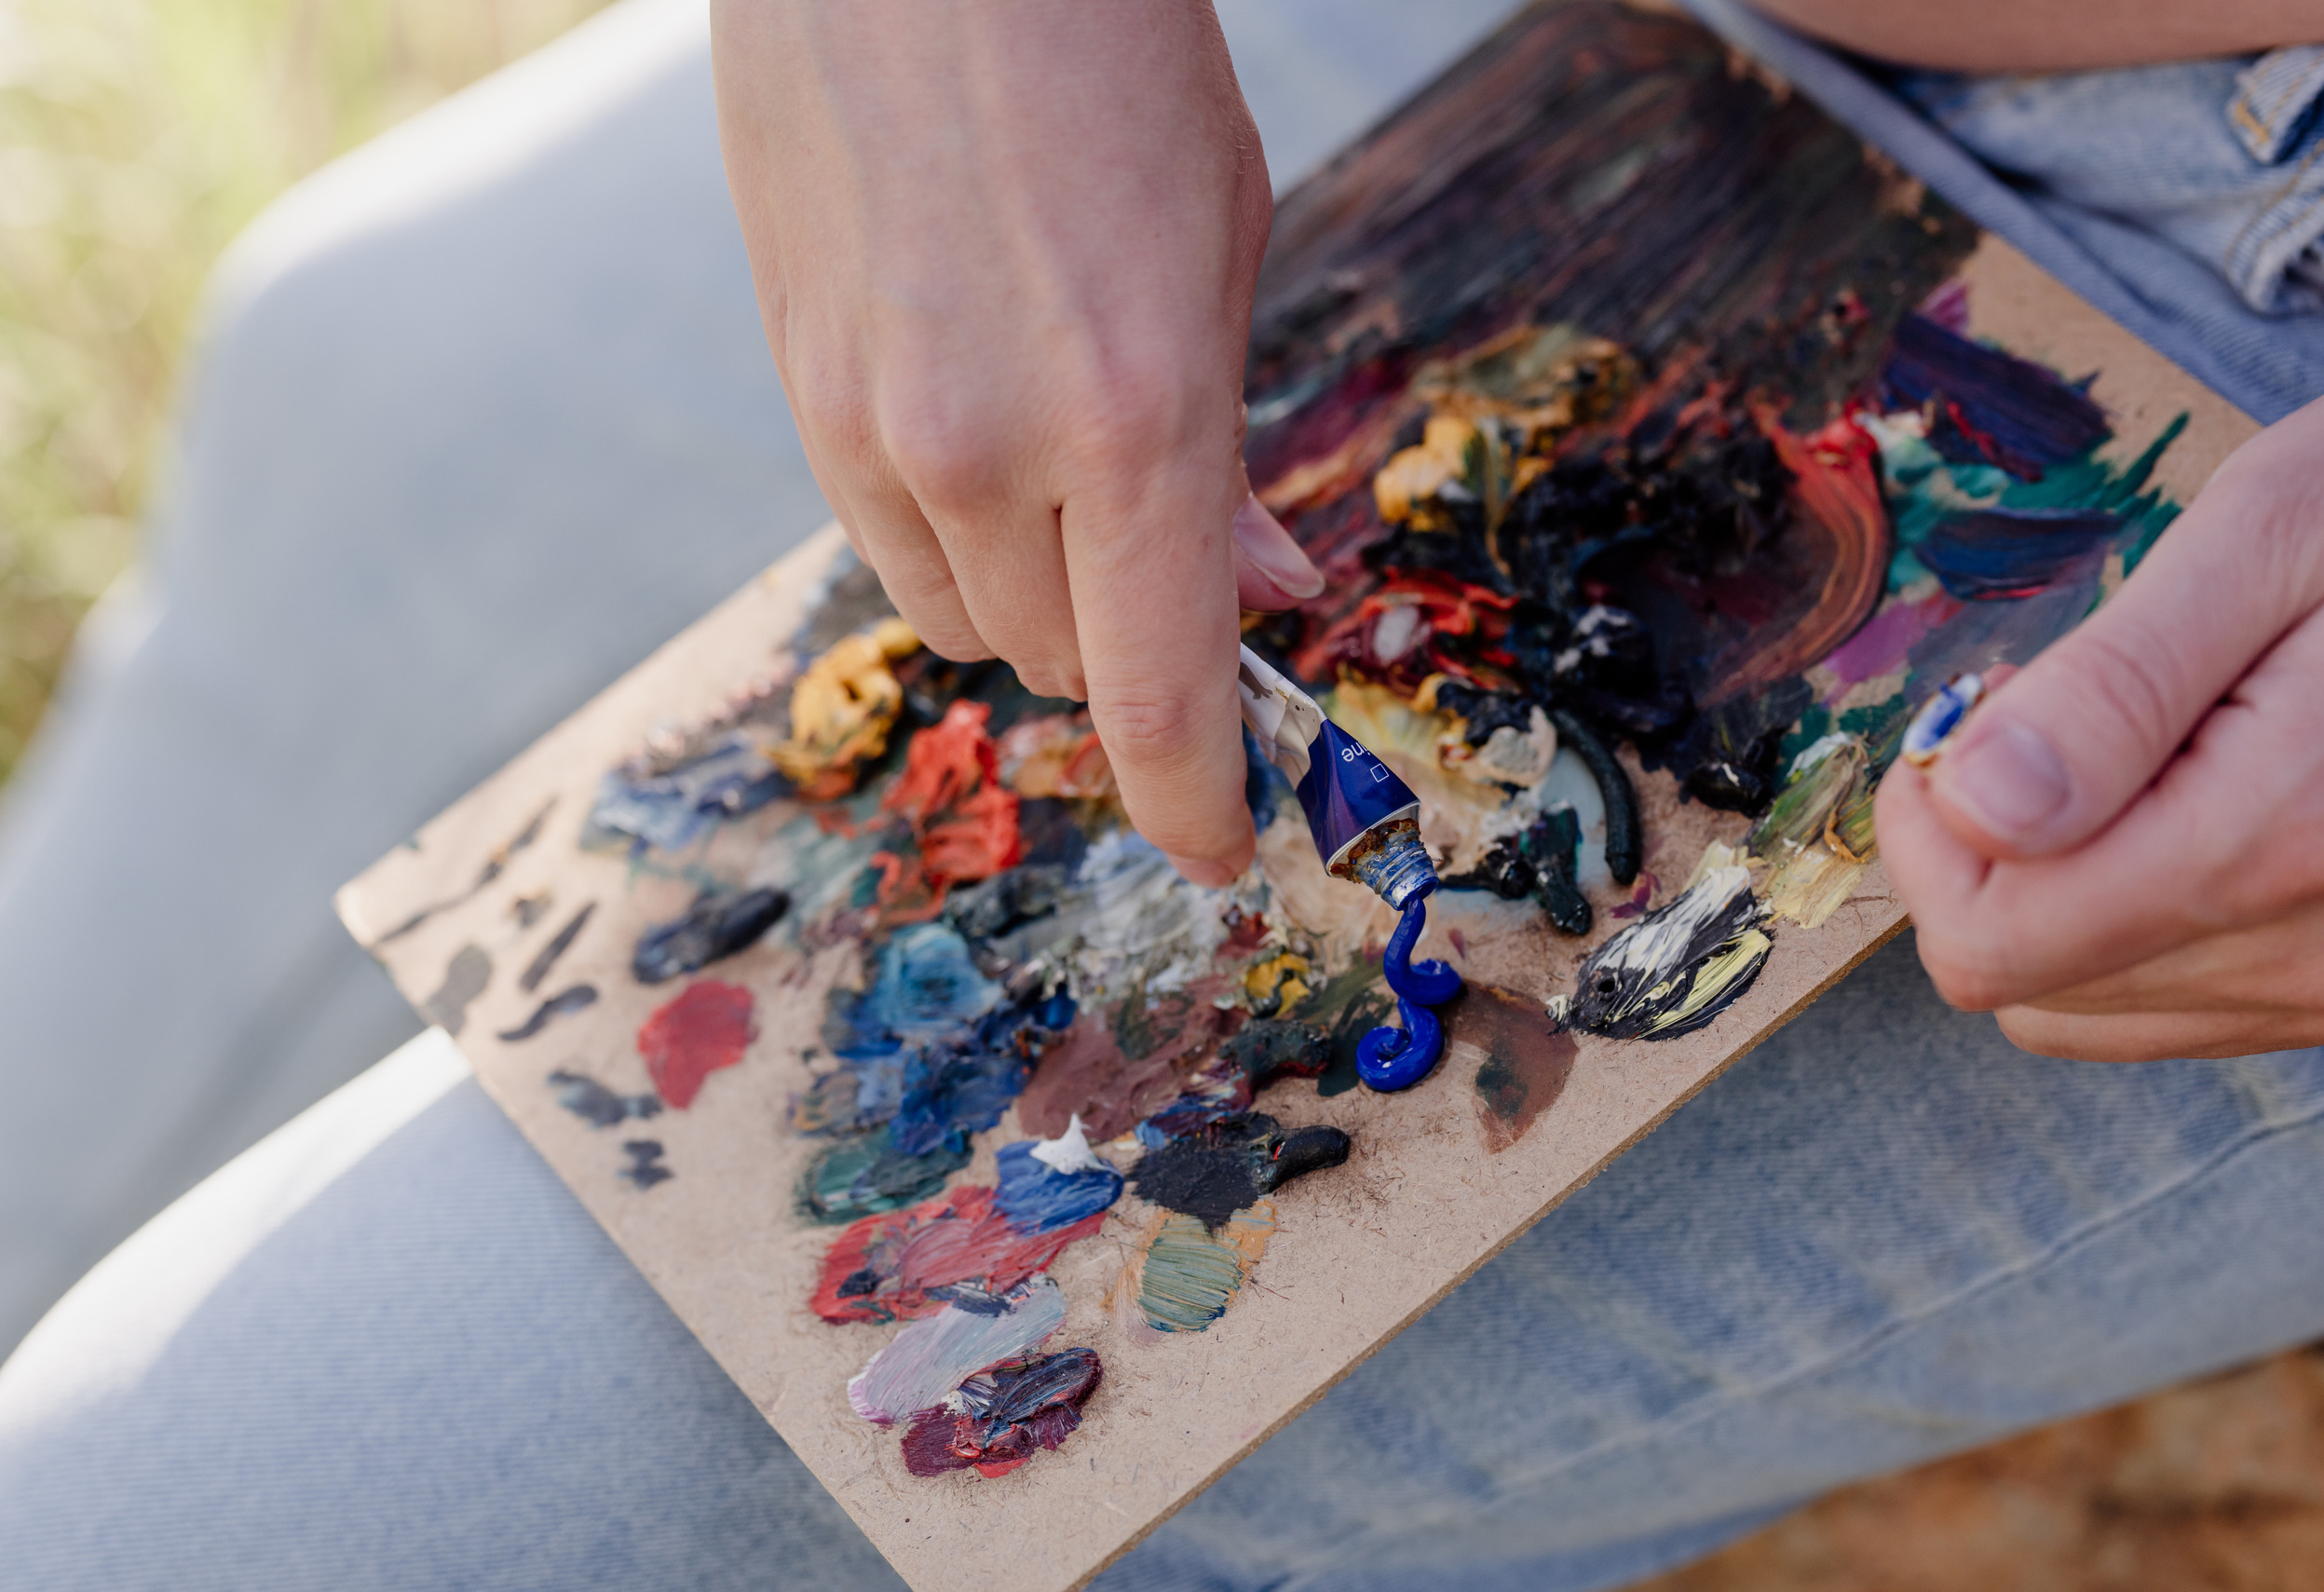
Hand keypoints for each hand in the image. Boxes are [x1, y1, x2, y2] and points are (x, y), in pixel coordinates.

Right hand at [713, 0, 1322, 884]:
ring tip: (1070, 480)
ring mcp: (866, 424)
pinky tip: (982, 430)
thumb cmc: (1104, 51)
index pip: (1158, 694)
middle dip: (1131, 651)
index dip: (1197, 799)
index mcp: (1132, 413)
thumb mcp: (1224, 243)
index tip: (1225, 847)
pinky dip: (953, 534)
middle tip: (1175, 570)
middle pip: (1060, 666)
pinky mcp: (795, 386)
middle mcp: (982, 448)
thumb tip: (1261, 591)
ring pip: (962, 619)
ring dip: (1036, 599)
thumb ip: (1227, 450)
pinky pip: (883, 540)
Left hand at [1876, 368, 2323, 1061]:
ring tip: (2139, 744)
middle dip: (1986, 853)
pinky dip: (2131, 917)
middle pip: (2025, 985)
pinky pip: (2175, 1004)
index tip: (1981, 708)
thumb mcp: (2272, 529)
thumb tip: (1973, 805)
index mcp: (2289, 833)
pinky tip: (2186, 799)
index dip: (1935, 828)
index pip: (1990, 940)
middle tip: (2054, 711)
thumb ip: (2115, 688)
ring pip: (2085, 1006)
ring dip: (2057, 885)